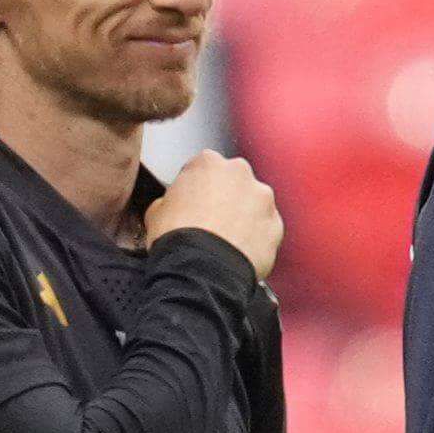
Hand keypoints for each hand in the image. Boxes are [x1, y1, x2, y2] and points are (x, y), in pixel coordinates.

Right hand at [145, 152, 281, 276]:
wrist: (203, 270)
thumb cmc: (178, 238)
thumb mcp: (156, 210)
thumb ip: (171, 199)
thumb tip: (173, 206)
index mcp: (208, 162)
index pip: (202, 169)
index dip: (195, 189)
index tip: (192, 204)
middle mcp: (240, 173)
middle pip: (233, 183)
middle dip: (225, 199)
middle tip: (211, 223)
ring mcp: (263, 198)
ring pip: (254, 204)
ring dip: (244, 217)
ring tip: (226, 240)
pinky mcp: (277, 224)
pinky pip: (266, 229)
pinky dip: (257, 238)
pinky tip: (240, 251)